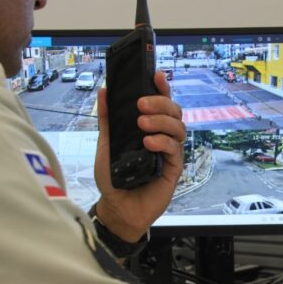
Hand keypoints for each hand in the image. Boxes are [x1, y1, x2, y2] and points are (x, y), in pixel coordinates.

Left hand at [93, 71, 185, 241]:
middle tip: (141, 104)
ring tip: (141, 124)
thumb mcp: (106, 144)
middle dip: (160, 102)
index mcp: (150, 129)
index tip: (156, 75)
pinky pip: (175, 149)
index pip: (161, 104)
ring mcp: (170, 153)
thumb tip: (104, 92)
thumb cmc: (114, 178)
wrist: (117, 208)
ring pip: (178, 127)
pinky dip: (162, 142)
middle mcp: (163, 137)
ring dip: (161, 121)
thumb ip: (107, 119)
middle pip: (174, 112)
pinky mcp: (173, 169)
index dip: (162, 88)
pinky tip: (148, 142)